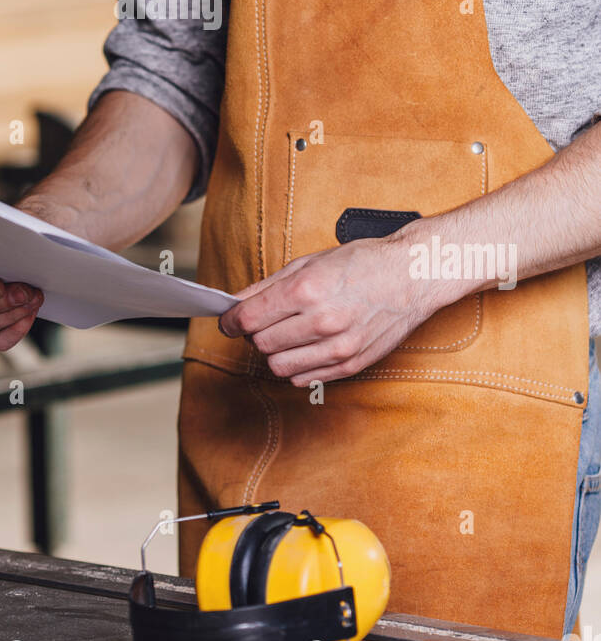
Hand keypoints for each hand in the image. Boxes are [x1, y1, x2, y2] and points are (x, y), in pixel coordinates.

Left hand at [217, 236, 444, 384]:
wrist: (412, 276)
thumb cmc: (361, 263)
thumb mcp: (309, 262)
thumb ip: (267, 286)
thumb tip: (234, 305)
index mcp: (307, 290)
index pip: (249, 318)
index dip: (231, 320)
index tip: (229, 320)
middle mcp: (322, 321)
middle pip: (261, 343)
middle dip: (254, 333)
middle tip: (262, 322)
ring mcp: (339, 347)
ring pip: (278, 366)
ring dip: (273, 352)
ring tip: (284, 335)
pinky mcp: (351, 364)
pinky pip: (304, 379)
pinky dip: (295, 366)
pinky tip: (304, 348)